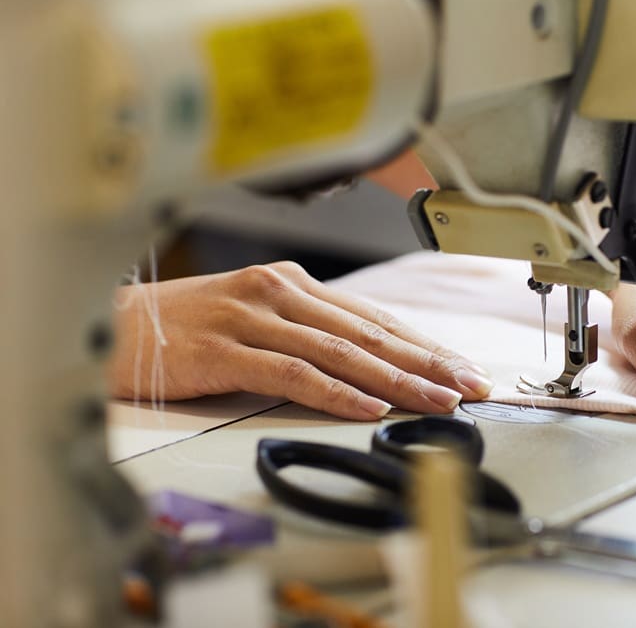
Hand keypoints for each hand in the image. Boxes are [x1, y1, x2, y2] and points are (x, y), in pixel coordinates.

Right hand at [108, 262, 493, 419]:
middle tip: (472, 384)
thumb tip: (366, 362)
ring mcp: (253, 317)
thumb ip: (306, 333)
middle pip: (369, 332)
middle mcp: (279, 291)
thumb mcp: (254, 318)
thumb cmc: (184, 327)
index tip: (462, 366)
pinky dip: (337, 390)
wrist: (110, 325)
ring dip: (397, 378)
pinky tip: (370, 405)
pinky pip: (293, 371)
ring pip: (342, 350)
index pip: (374, 317)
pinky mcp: (226, 348)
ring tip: (438, 399)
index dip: (423, 343)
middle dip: (428, 361)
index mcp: (291, 284)